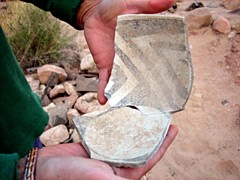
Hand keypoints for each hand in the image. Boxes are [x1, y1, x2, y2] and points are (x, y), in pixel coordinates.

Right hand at [34, 125, 176, 179]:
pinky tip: (124, 114)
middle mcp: (117, 164)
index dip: (163, 145)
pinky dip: (118, 123)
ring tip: (145, 112)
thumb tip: (137, 179)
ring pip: (126, 137)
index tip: (174, 129)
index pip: (149, 159)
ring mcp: (106, 153)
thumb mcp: (99, 178)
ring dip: (136, 126)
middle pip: (140, 146)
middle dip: (152, 133)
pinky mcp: (96, 145)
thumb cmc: (70, 178)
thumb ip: (118, 179)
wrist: (44, 169)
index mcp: (123, 175)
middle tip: (161, 117)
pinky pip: (111, 132)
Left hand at [78, 0, 174, 103]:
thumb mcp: (132, 4)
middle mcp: (135, 59)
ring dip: (128, 96)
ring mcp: (121, 65)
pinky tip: (104, 101)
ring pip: (126, 84)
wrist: (94, 15)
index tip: (175, 87)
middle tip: (156, 107)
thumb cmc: (114, 8)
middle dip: (149, 92)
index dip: (167, 72)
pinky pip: (106, 81)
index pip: (160, 61)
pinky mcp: (106, 66)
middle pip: (144, 78)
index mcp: (146, 46)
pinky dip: (104, 91)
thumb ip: (149, 5)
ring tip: (132, 110)